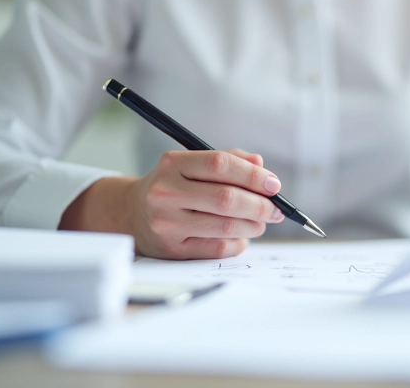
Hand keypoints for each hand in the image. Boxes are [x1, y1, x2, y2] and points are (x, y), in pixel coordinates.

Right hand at [61, 149, 283, 259]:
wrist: (133, 213)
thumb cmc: (175, 185)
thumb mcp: (193, 164)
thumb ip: (229, 160)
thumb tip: (260, 165)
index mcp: (173, 164)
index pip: (219, 164)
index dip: (252, 175)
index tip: (273, 185)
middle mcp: (166, 192)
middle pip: (226, 198)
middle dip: (260, 205)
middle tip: (276, 210)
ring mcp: (167, 223)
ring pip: (225, 226)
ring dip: (253, 225)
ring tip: (260, 222)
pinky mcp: (172, 249)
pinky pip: (216, 248)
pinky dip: (237, 242)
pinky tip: (240, 236)